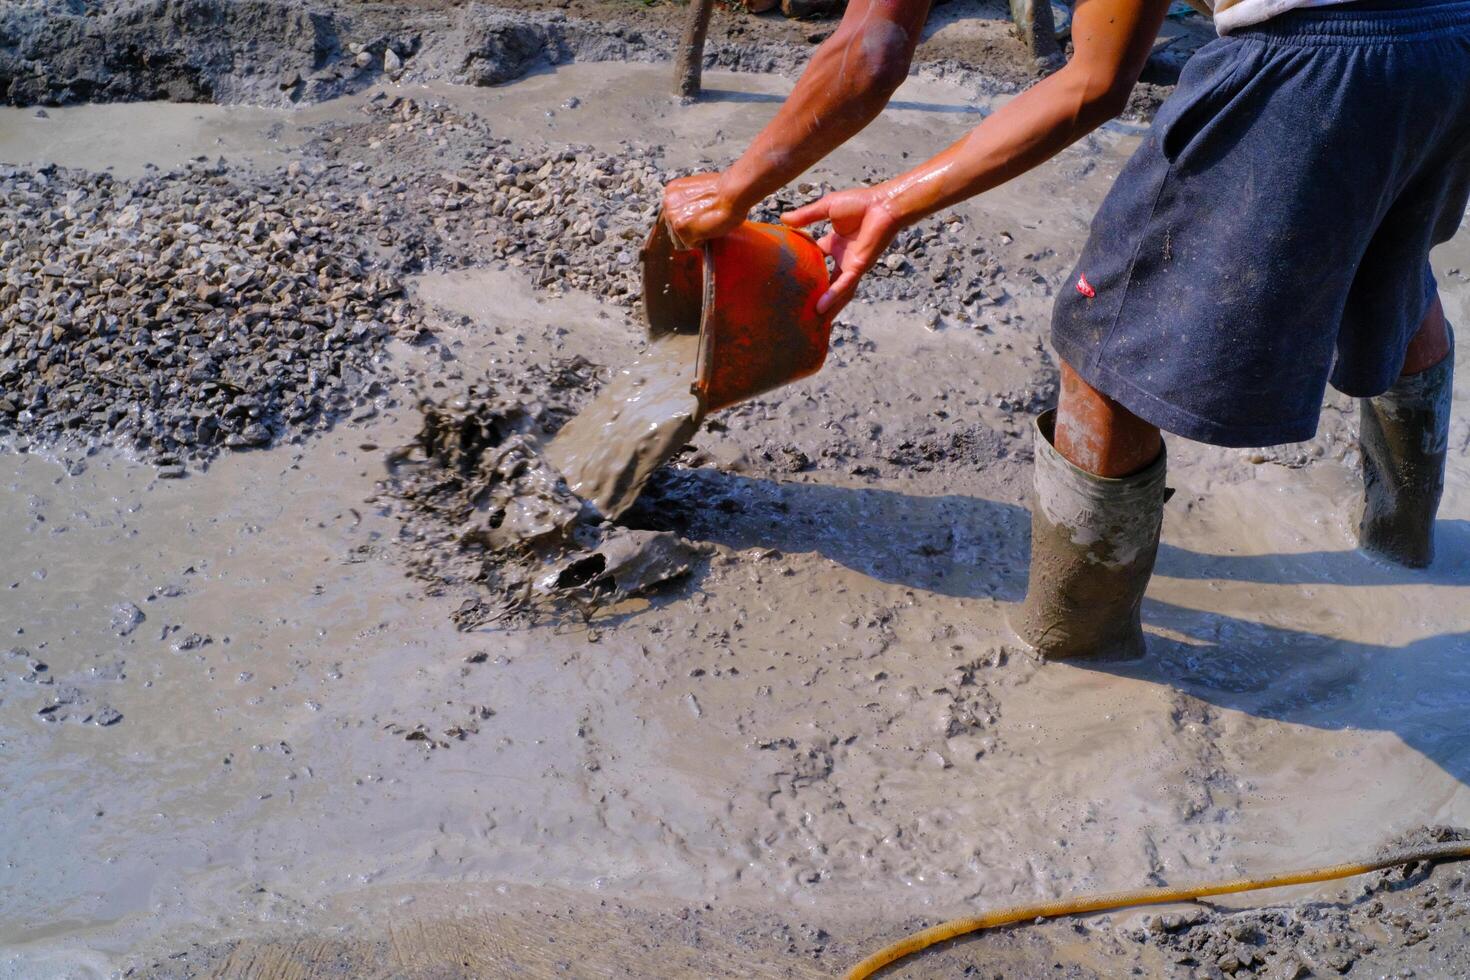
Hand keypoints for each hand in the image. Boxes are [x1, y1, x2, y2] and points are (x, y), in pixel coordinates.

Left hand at [662, 172, 746, 248]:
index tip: (696, 221)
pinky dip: (701, 242)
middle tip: (704, 224)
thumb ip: (690, 202)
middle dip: (688, 230)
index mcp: (672, 190)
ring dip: (694, 236)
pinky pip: (690, 244)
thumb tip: (693, 214)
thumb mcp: (700, 191)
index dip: (687, 221)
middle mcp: (668, 203)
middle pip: (673, 229)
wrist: (733, 192)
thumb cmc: (725, 190)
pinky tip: (710, 230)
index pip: (673, 216)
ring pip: (680, 239)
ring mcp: (673, 217)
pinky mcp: (682, 230)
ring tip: (708, 226)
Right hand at [782, 186, 901, 315]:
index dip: (804, 265)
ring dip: (827, 306)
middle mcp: (843, 257)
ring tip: (812, 322)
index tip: (789, 275)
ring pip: (837, 291)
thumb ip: (805, 216)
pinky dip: (833, 296)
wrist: (882, 204)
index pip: (816, 258)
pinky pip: (843, 285)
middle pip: (828, 281)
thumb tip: (783, 219)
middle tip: (802, 309)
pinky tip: (821, 308)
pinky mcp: (858, 267)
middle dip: (817, 295)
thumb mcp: (826, 208)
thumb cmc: (860, 203)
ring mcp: (851, 265)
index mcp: (836, 243)